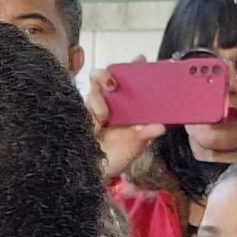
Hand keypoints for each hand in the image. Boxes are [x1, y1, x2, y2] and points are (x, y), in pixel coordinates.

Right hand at [86, 63, 166, 183]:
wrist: (91, 177)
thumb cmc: (113, 158)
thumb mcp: (134, 146)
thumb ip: (145, 135)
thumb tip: (160, 126)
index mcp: (124, 106)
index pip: (128, 80)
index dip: (133, 67)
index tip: (140, 59)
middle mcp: (106, 104)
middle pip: (103, 78)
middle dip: (107, 75)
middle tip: (114, 85)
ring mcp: (89, 110)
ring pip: (91, 92)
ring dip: (98, 101)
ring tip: (103, 119)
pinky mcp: (76, 118)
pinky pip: (80, 108)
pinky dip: (89, 113)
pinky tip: (95, 125)